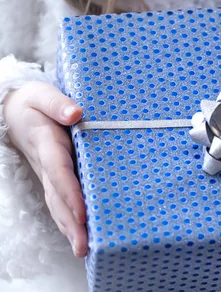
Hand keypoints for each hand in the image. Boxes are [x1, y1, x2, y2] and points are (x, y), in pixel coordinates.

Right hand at [4, 81, 86, 256]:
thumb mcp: (43, 94)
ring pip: (57, 203)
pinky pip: (59, 201)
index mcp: (48, 143)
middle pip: (58, 196)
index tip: (82, 212)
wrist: (12, 109)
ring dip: (69, 227)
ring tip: (83, 249)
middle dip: (70, 222)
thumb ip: (57, 103)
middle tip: (84, 245)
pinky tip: (78, 236)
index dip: (70, 192)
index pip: (59, 171)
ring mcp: (48, 173)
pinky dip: (67, 220)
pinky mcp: (52, 176)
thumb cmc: (34, 101)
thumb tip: (75, 113)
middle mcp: (47, 163)